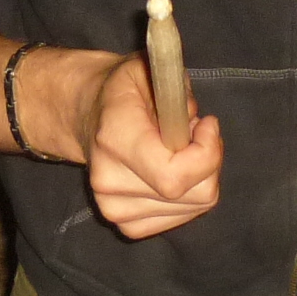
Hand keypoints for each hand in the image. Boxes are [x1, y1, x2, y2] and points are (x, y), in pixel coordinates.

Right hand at [72, 52, 221, 238]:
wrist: (87, 116)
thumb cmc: (122, 92)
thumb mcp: (146, 70)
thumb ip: (175, 89)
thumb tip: (196, 121)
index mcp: (115, 139)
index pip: (175, 175)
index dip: (206, 154)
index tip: (208, 124)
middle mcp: (109, 180)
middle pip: (194, 194)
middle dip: (209, 162)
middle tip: (196, 135)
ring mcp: (114, 208)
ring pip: (195, 206)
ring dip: (200, 177)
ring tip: (179, 150)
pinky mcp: (125, 225)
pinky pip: (181, 217)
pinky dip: (189, 196)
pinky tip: (172, 172)